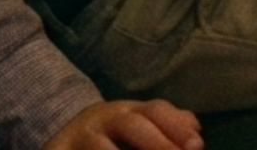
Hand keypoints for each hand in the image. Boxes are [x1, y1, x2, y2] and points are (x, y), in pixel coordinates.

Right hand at [43, 99, 202, 149]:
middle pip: (132, 125)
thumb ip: (165, 125)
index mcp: (126, 110)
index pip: (154, 111)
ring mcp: (79, 138)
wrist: (59, 137)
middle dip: (158, 145)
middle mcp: (103, 119)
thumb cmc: (108, 135)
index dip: (175, 126)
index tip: (197, 146)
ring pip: (101, 148)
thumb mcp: (135, 125)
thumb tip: (195, 128)